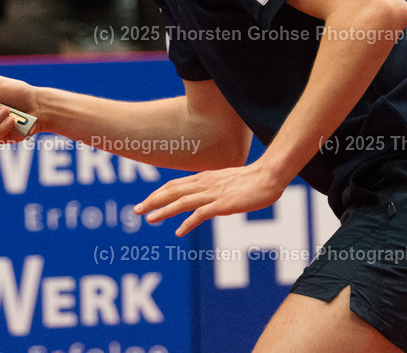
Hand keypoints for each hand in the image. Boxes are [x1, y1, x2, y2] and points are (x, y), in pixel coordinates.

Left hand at [134, 160, 285, 236]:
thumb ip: (214, 189)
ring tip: (150, 218)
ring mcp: (213, 193)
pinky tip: (179, 231)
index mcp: (204, 178)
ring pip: (182, 201)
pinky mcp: (223, 204)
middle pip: (173, 191)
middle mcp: (205, 183)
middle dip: (153, 200)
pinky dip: (188, 222)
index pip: (175, 185)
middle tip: (136, 210)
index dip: (159, 193)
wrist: (269, 176)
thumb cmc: (252, 180)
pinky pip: (201, 213)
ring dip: (164, 210)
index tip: (147, 201)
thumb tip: (206, 201)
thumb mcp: (227, 182)